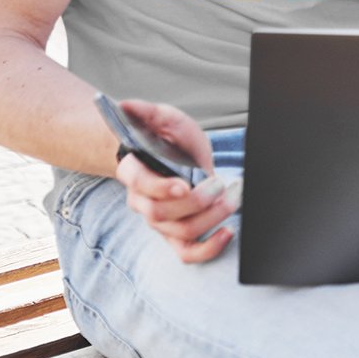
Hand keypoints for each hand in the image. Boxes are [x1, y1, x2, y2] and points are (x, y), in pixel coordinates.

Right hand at [114, 100, 234, 262]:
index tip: (185, 184)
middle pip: (161, 214)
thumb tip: (126, 105)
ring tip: (232, 198)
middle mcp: (142, 201)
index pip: (140, 185)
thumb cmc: (162, 137)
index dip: (161, 188)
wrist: (168, 154)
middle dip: (196, 201)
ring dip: (211, 218)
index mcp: (133, 172)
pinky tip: (227, 233)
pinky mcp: (176, 231)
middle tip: (220, 184)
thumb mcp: (161, 117)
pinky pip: (187, 252)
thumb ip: (145, 111)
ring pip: (179, 231)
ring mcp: (159, 220)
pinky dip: (208, 248)